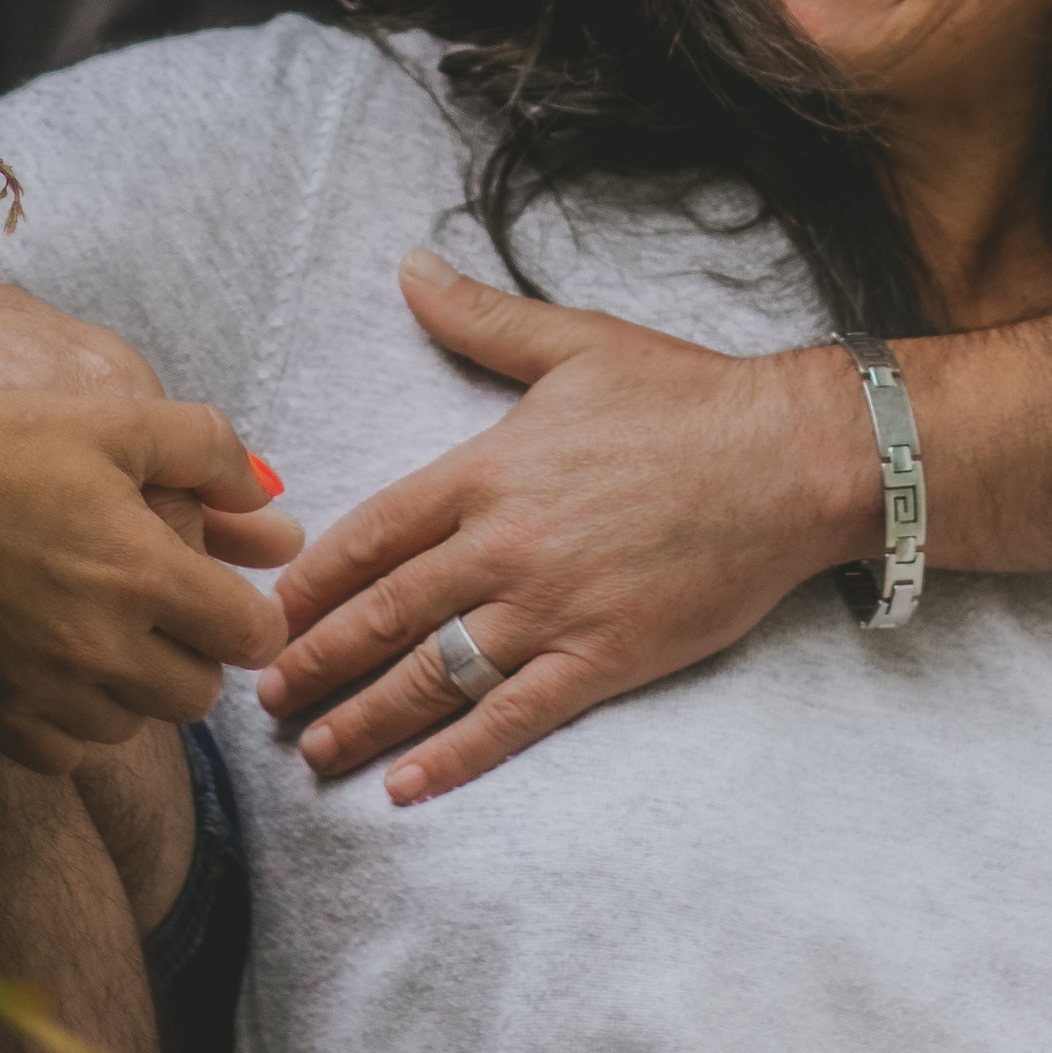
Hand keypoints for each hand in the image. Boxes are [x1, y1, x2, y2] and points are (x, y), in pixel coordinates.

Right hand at [0, 272, 300, 775]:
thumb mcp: (113, 420)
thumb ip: (207, 449)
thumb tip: (264, 494)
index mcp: (140, 573)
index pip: (250, 636)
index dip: (252, 613)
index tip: (226, 595)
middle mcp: (98, 647)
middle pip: (199, 694)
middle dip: (196, 653)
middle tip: (165, 611)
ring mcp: (40, 690)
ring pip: (133, 725)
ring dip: (134, 688)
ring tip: (106, 632)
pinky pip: (64, 754)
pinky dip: (72, 722)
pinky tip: (55, 668)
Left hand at [256, 252, 873, 801]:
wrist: (791, 458)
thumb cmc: (688, 397)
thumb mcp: (573, 342)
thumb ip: (479, 317)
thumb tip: (408, 267)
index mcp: (487, 470)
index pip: (370, 535)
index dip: (310, 582)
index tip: (266, 611)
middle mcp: (505, 545)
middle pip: (383, 613)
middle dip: (314, 659)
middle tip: (260, 694)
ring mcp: (552, 608)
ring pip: (432, 674)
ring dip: (363, 716)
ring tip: (314, 748)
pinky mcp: (604, 658)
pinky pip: (511, 717)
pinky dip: (454, 754)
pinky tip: (408, 785)